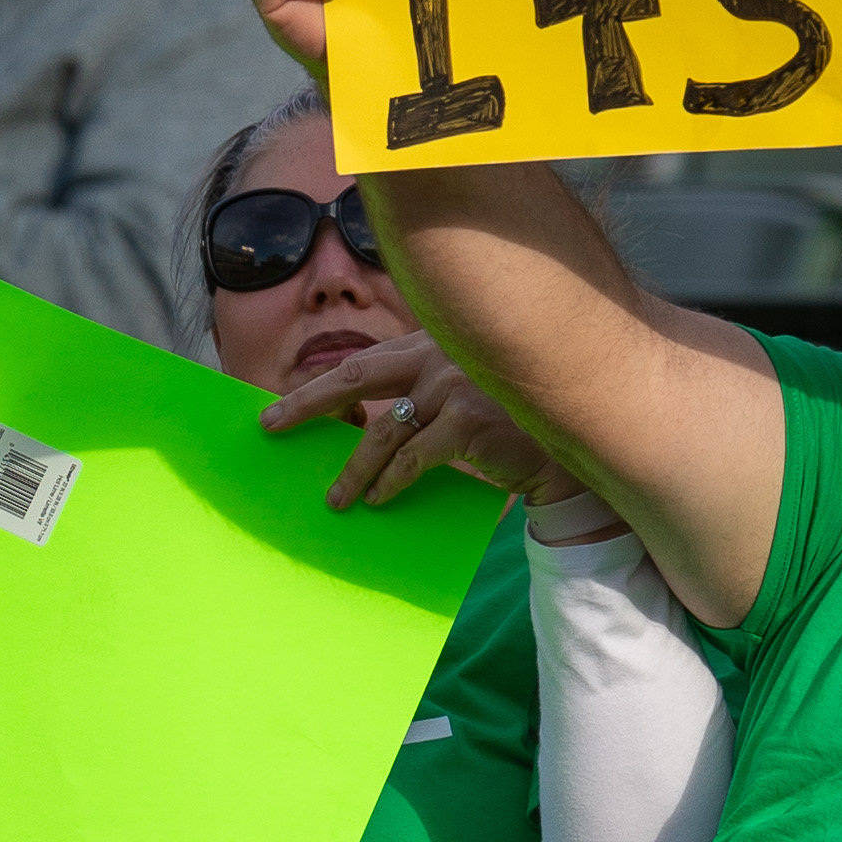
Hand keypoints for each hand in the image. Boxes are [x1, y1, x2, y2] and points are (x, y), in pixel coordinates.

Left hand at [265, 328, 555, 508]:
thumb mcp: (461, 390)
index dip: (322, 386)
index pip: (363, 362)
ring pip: (381, 431)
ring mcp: (454, 384)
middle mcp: (439, 354)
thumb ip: (418, 394)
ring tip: (337, 499)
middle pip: (354, 376)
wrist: (569, 443)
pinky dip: (390, 482)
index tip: (284, 403)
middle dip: (306, 403)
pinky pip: (412, 459)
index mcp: (432, 342)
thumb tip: (358, 424)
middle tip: (271, 424)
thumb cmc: (510, 421)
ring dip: (354, 470)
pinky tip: (378, 499)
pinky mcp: (468, 420)